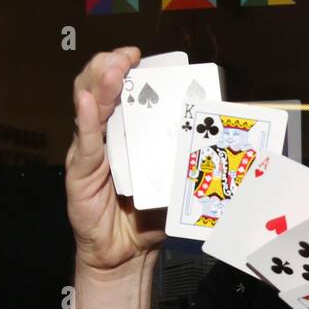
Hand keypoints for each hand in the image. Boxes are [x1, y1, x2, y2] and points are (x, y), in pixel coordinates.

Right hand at [64, 46, 168, 273]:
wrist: (128, 252)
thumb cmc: (150, 214)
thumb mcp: (176, 179)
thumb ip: (190, 157)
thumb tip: (227, 139)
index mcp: (129, 131)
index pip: (124, 90)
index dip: (130, 69)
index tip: (142, 56)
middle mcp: (106, 134)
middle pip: (100, 88)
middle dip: (112, 66)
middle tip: (127, 56)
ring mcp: (90, 149)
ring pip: (88, 106)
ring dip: (99, 83)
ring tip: (111, 68)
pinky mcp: (81, 172)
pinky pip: (84, 142)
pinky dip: (86, 119)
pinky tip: (87, 102)